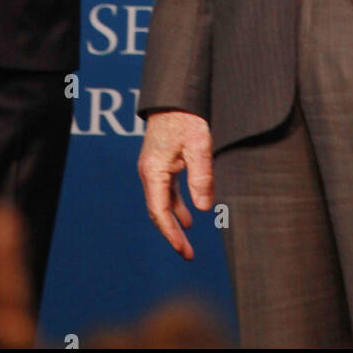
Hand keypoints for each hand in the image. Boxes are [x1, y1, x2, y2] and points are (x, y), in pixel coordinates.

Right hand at [138, 110, 213, 259]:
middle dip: (171, 233)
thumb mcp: (199, 146)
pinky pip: (166, 191)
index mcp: (153, 171)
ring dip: (174, 221)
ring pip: (161, 203)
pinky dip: (175, 206)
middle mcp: (149, 172)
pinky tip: (188, 215)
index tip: (184, 250)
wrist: (174, 98)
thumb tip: (203, 208)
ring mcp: (152, 168)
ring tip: (187, 242)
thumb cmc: (186, 119)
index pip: (159, 211)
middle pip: (157, 211)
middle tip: (188, 254)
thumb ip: (201, 177)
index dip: (171, 233)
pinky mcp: (160, 164)